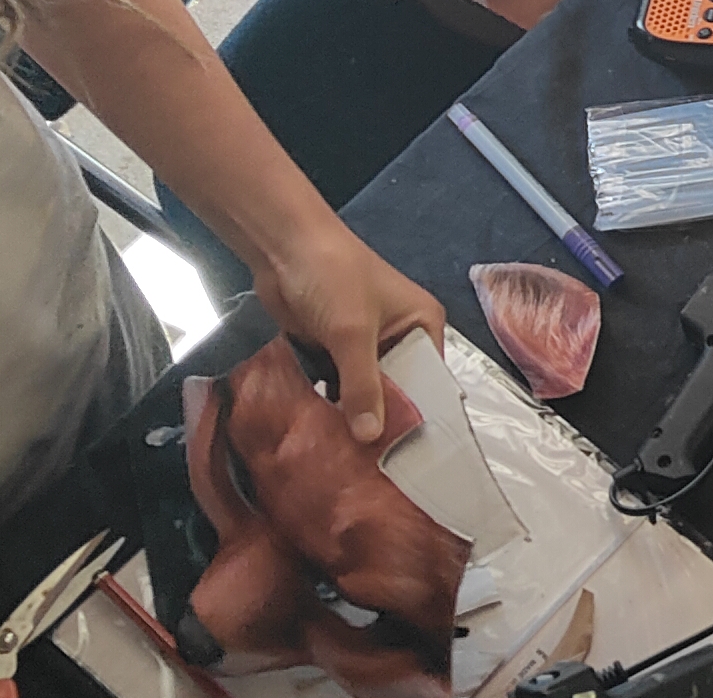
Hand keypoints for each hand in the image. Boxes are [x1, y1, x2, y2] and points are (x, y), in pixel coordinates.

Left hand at [247, 214, 446, 443]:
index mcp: (422, 324)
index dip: (419, 415)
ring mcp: (364, 343)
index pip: (430, 380)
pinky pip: (337, 384)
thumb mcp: (353, 333)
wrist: (283, 246)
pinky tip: (325, 434)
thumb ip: (363, 386)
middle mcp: (400, 335)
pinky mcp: (332, 348)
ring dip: (354, 415)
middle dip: (384, 420)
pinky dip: (331, 403)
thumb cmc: (334, 278)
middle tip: (376, 467)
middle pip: (398, 389)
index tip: (408, 457)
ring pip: (365, 389)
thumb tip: (371, 438)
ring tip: (349, 459)